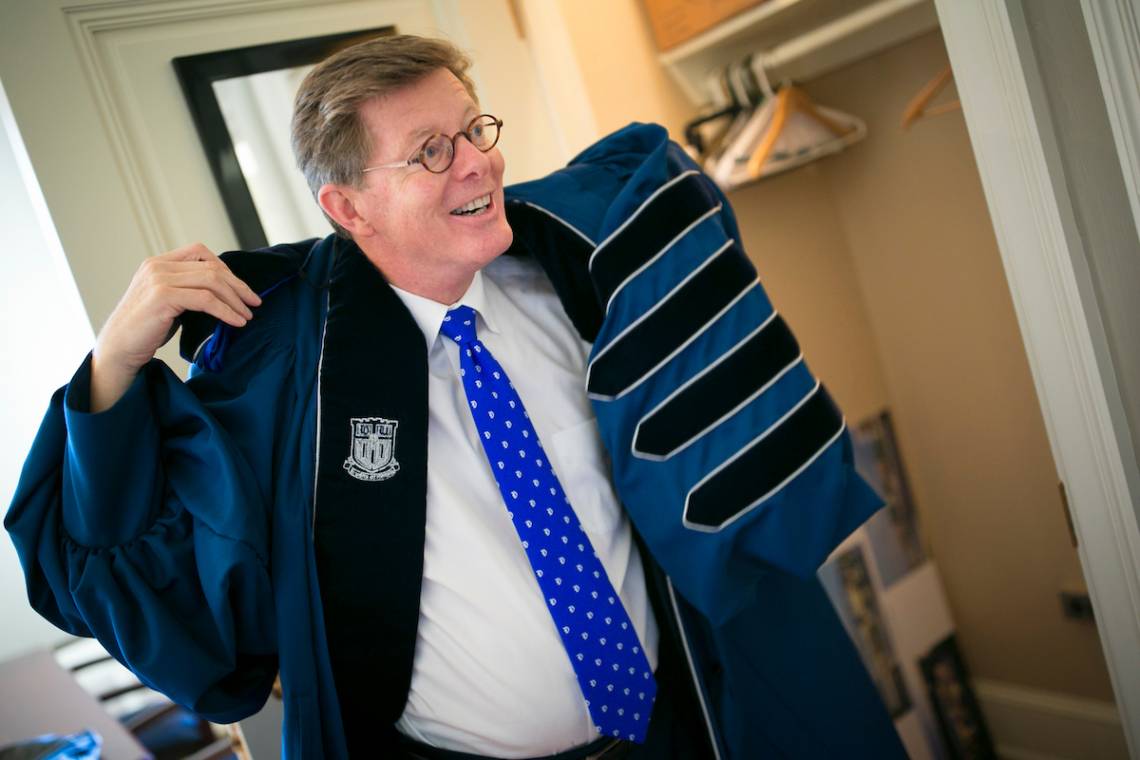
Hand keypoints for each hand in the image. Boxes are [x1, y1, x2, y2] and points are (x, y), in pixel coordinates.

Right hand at [89, 243, 261, 411]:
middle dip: (237, 285)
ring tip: (247, 315)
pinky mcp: (163, 296)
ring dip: (235, 299)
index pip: (200, 252)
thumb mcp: (168, 301)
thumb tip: (225, 291)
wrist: (119, 349)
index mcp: (158, 263)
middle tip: (254, 302)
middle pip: (210, 266)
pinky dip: (225, 311)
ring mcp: (159, 279)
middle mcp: (157, 266)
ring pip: (211, 281)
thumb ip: (188, 289)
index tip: (241, 288)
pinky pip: (206, 299)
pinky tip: (236, 322)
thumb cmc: (145, 329)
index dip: (225, 268)